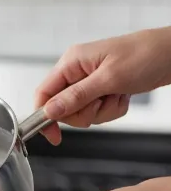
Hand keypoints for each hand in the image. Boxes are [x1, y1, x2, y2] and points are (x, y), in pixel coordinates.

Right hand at [37, 27, 170, 144]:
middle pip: (63, 109)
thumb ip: (76, 96)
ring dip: (102, 111)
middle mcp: (77, 72)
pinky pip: (97, 112)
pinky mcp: (100, 90)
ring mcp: (88, 82)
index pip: (44, 94)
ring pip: (81, 113)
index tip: (53, 135)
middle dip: (85, 112)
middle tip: (103, 100)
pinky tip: (123, 95)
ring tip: (118, 94)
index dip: (44, 116)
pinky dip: (111, 109)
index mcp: (72, 62)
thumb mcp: (109, 78)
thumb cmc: (146, 55)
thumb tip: (49, 111)